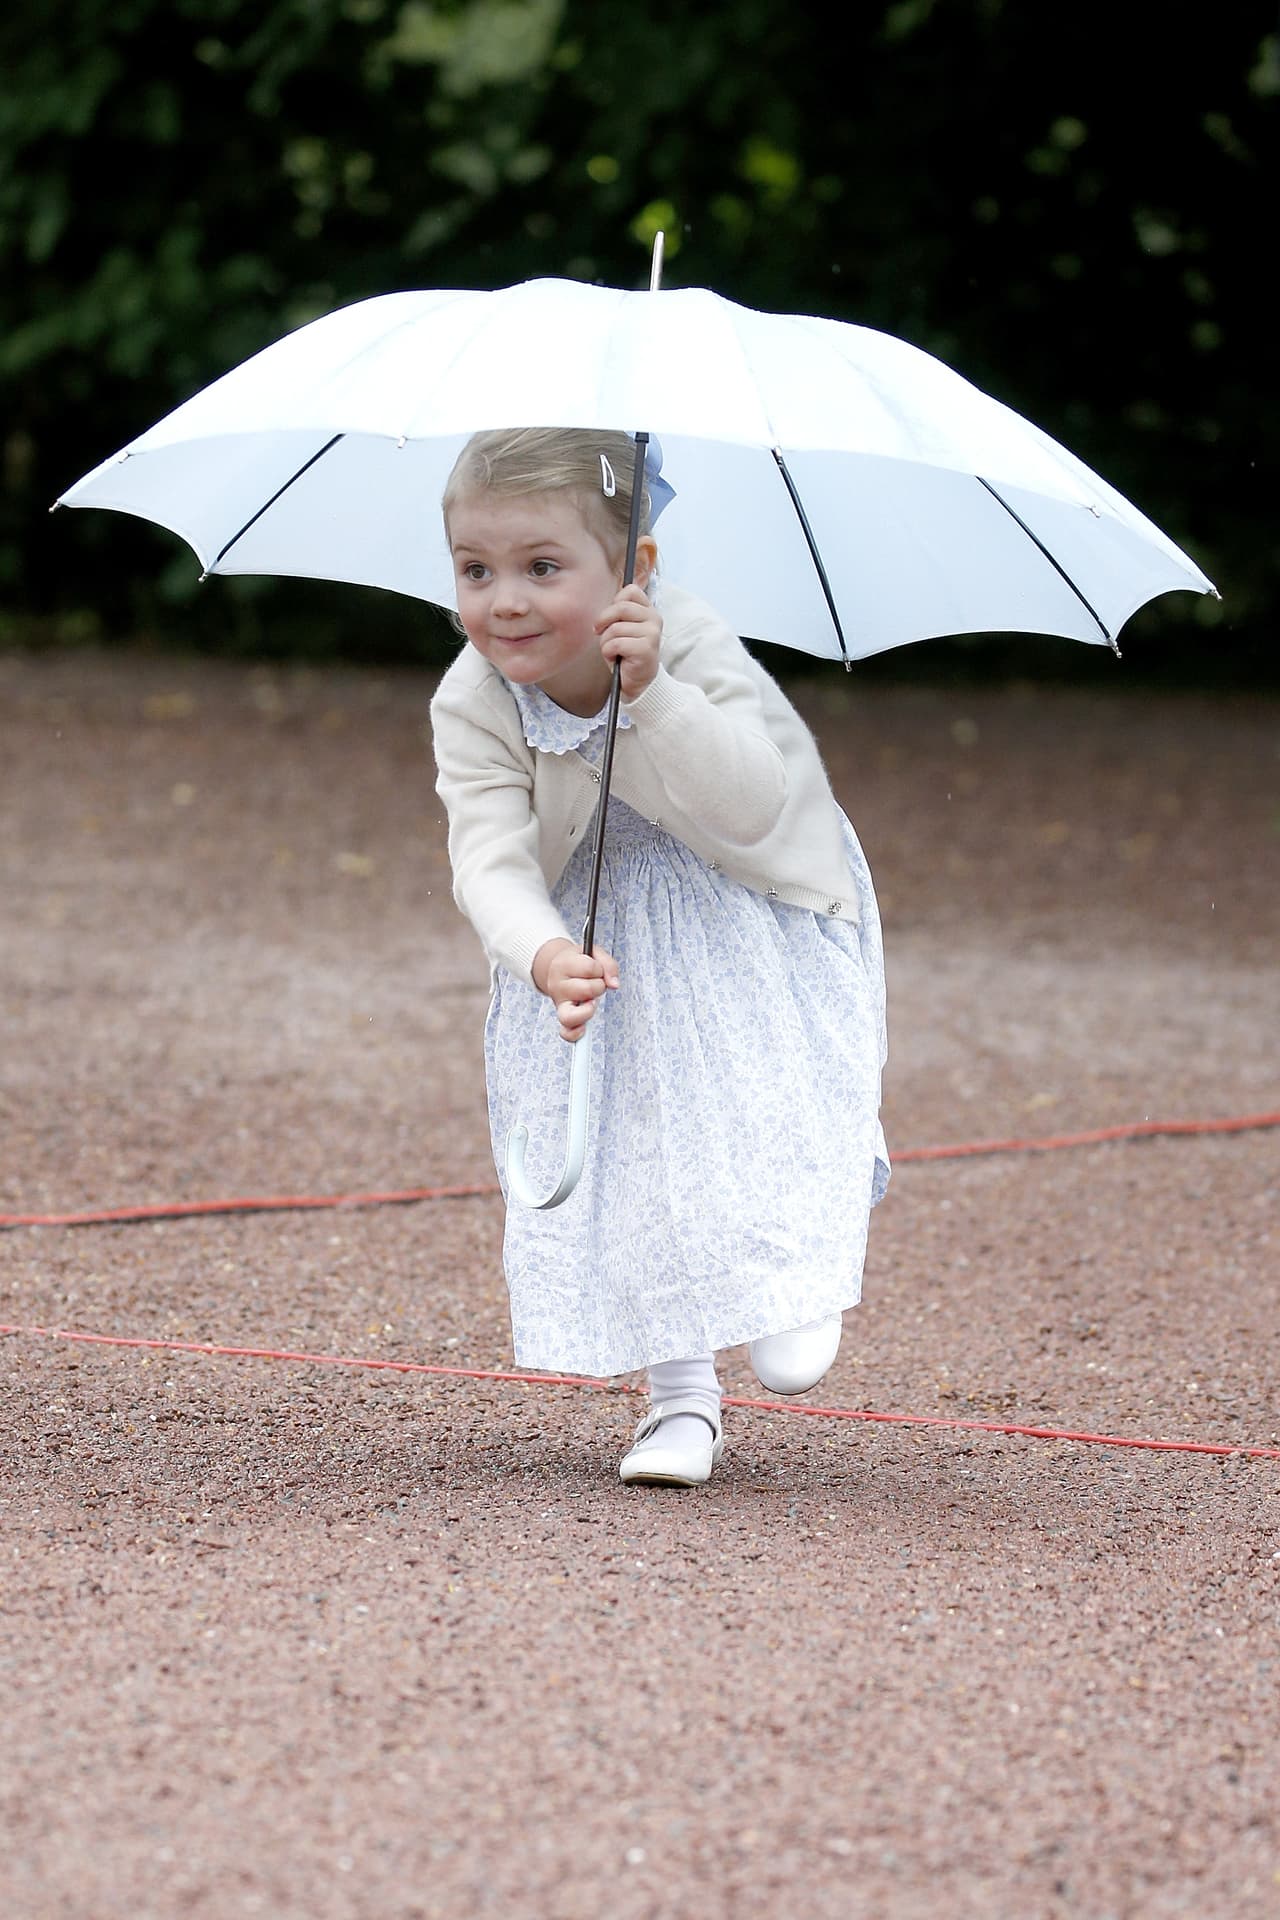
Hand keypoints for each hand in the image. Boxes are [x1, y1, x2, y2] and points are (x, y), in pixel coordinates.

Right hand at [531, 938, 620, 1042]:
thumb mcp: (594, 953)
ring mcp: (559, 1003)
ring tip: (591, 1002)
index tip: (596, 968)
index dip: (600, 968)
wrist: (558, 968)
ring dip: (588, 1010)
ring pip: (570, 1016)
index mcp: (563, 964)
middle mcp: (558, 985)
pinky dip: (576, 1033)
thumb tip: (614, 985)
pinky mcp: (562, 1017)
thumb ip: (608, 965)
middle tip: (594, 982)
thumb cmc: (578, 961)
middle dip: (598, 986)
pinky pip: (566, 1032)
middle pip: (586, 990)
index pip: (590, 968)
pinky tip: (584, 1027)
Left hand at [596, 583, 661, 701]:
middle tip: (600, 633)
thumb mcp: (622, 627)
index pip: (630, 591)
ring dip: (606, 642)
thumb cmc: (626, 654)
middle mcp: (654, 619)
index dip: (614, 603)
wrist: (637, 682)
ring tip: (612, 651)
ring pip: (616, 628)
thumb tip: (608, 606)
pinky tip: (615, 658)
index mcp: (649, 610)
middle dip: (604, 621)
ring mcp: (652, 634)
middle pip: (621, 607)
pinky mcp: (646, 649)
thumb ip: (618, 613)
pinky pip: (616, 643)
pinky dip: (608, 652)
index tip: (609, 618)